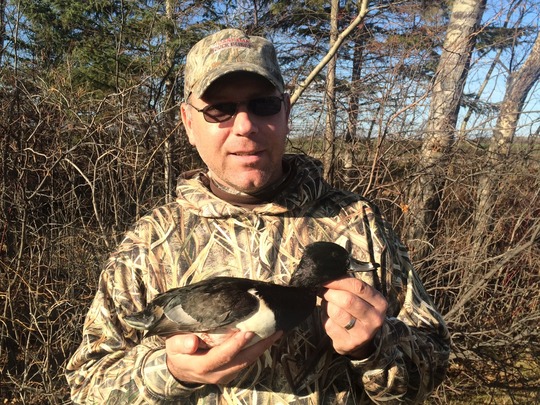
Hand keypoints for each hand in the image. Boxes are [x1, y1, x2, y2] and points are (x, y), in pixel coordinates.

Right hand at [165, 331, 281, 384]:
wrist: (180, 369)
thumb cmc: (177, 352)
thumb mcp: (172, 345)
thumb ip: (180, 343)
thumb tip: (192, 342)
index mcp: (201, 366)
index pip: (222, 356)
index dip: (235, 345)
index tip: (248, 332)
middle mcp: (216, 374)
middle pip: (242, 361)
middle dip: (260, 347)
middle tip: (274, 331)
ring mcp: (226, 375)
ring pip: (247, 362)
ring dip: (262, 348)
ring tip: (276, 333)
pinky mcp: (231, 373)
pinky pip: (247, 361)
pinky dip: (258, 350)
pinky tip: (266, 338)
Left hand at [321, 278, 386, 358]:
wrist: (361, 340)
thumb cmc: (358, 311)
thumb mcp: (361, 297)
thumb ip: (348, 286)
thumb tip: (328, 276)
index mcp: (380, 303)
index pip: (358, 286)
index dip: (338, 281)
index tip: (326, 279)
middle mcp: (374, 319)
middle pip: (347, 300)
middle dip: (330, 293)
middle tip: (323, 291)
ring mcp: (363, 334)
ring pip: (336, 312)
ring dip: (326, 305)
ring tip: (328, 304)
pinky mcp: (349, 343)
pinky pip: (329, 325)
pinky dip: (324, 317)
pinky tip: (329, 317)